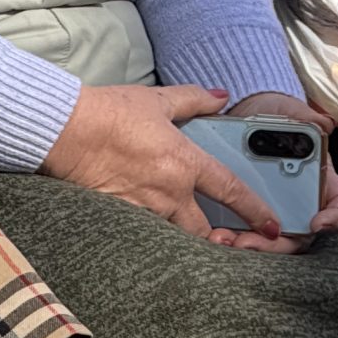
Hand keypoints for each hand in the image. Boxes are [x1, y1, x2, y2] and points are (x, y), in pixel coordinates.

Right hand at [43, 83, 281, 241]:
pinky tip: (145, 235)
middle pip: (203, 232)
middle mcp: (168, 192)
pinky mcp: (116, 216)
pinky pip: (142, 235)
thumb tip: (219, 95)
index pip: (232, 191)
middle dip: (216, 240)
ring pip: (173, 238)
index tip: (273, 227)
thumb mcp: (154, 100)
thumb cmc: (108, 112)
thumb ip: (192, 99)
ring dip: (182, 239)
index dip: (256, 211)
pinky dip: (148, 236)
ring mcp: (142, 208)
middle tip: (224, 242)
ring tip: (185, 239)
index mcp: (184, 162)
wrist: (64, 128)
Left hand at [212, 93, 337, 254]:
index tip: (317, 223)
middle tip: (251, 241)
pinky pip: (242, 228)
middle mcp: (299, 200)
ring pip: (269, 237)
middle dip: (277, 243)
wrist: (243, 113)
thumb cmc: (274, 116)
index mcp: (319, 180)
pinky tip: (212, 235)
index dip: (334, 217)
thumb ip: (306, 117)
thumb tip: (322, 123)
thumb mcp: (289, 112)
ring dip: (251, 244)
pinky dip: (230, 235)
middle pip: (299, 233)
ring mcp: (272, 207)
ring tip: (226, 241)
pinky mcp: (245, 208)